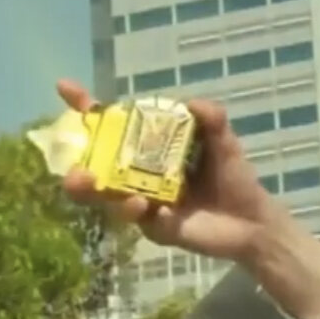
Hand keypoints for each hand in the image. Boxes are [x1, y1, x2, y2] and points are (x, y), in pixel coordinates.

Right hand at [58, 81, 287, 262]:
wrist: (254, 221)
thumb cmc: (234, 179)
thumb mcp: (225, 145)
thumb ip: (213, 121)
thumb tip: (194, 103)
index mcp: (149, 150)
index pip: (111, 127)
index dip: (86, 109)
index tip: (65, 88)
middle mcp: (138, 176)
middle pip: (95, 168)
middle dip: (79, 170)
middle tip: (77, 172)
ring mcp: (144, 204)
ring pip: (109, 200)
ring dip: (102, 197)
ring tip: (119, 195)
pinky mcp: (158, 229)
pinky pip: (146, 222)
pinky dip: (152, 215)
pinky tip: (165, 212)